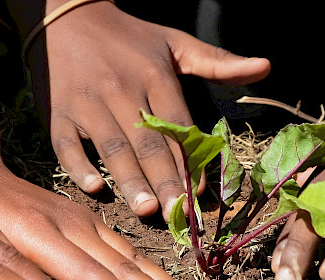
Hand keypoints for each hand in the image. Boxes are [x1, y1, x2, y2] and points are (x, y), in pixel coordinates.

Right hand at [21, 0, 269, 218]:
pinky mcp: (58, 113)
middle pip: (147, 143)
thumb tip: (265, 67)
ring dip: (129, 181)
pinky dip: (78, 166)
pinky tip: (94, 189)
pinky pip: (66, 144)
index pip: (176, 126)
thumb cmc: (128, 37)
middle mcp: (121, 91)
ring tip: (146, 210)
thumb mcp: (175, 43)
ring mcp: (87, 103)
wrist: (67, 16)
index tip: (201, 194)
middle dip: (164, 181)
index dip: (190, 161)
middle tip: (178, 215)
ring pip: (111, 148)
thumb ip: (217, 62)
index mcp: (154, 76)